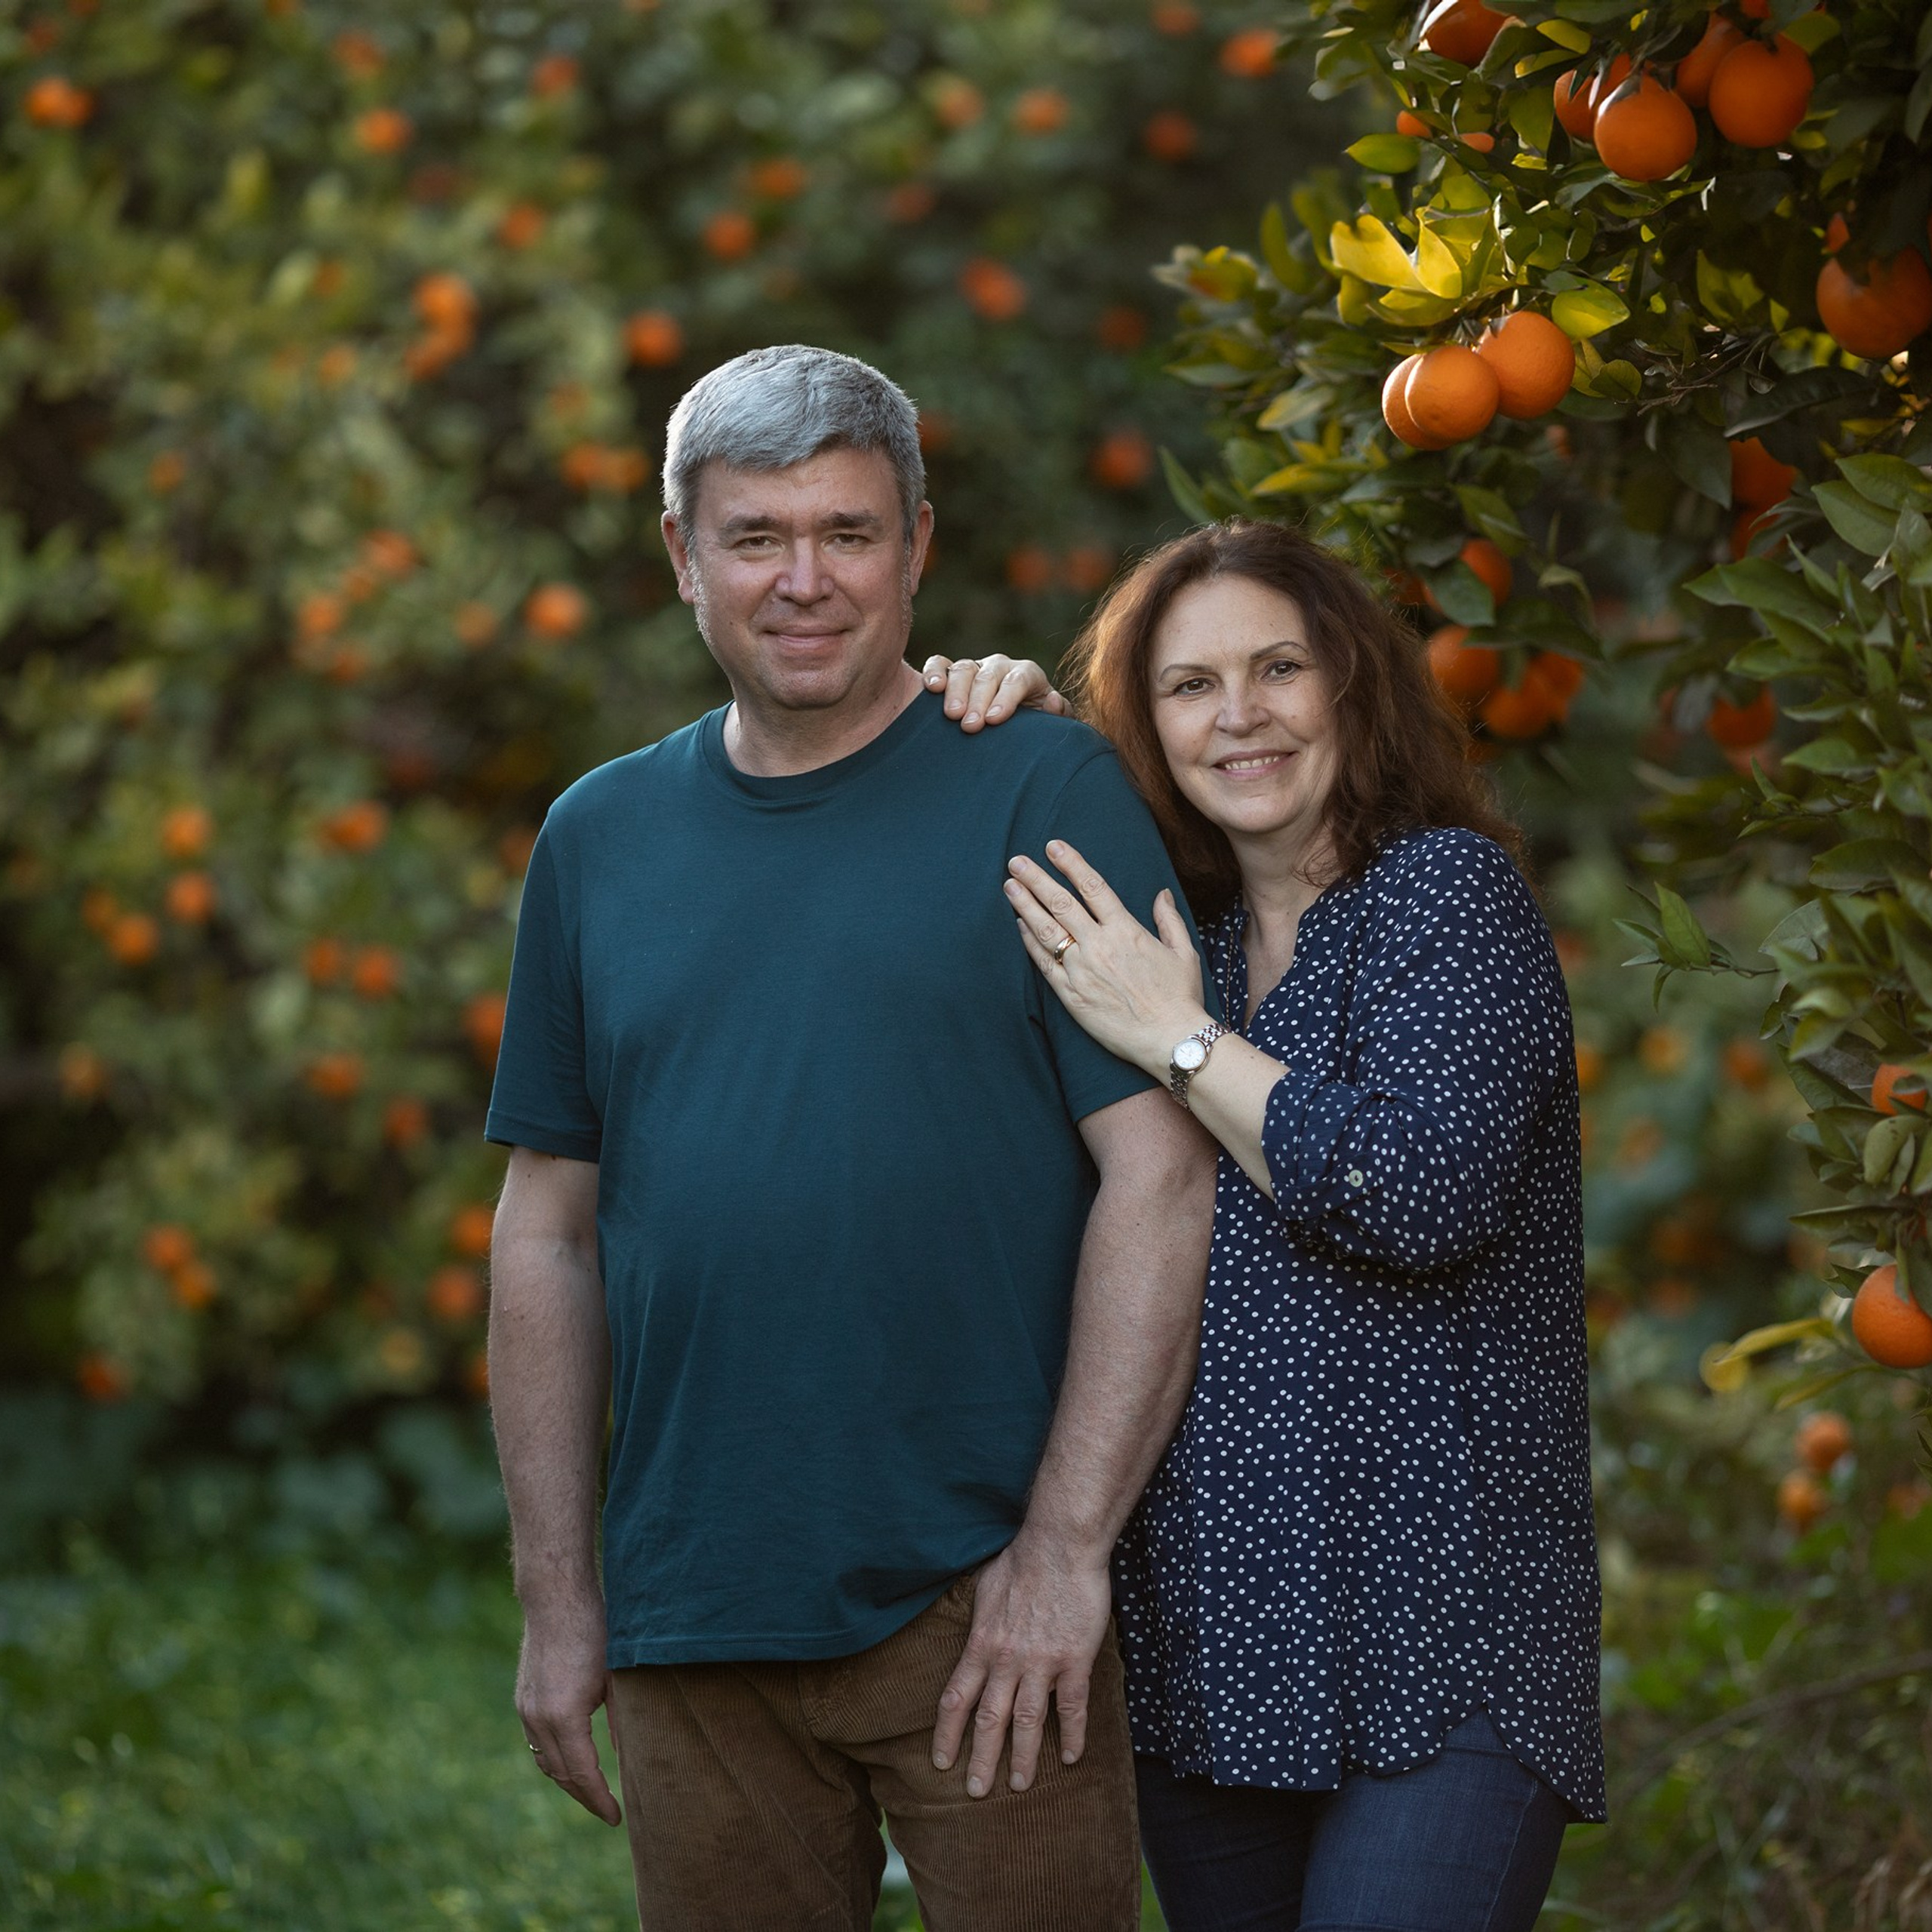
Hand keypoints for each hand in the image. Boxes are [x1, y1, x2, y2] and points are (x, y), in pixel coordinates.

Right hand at [516, 1597, 622, 1825]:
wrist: (556, 1597)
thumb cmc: (595, 1630)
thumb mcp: (618, 1677)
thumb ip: (623, 1719)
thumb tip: (629, 1755)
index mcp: (565, 1717)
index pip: (583, 1774)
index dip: (600, 1799)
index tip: (617, 1817)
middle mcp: (538, 1718)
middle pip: (561, 1775)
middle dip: (585, 1797)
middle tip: (609, 1811)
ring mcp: (526, 1709)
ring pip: (544, 1761)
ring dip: (567, 1780)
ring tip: (593, 1792)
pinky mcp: (523, 1698)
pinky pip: (536, 1742)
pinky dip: (554, 1759)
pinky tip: (572, 1760)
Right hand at [921, 652, 1068, 730]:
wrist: (1012, 734)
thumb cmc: (1032, 730)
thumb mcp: (1050, 727)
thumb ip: (1058, 715)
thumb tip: (1052, 701)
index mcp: (1027, 676)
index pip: (1019, 679)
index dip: (1007, 697)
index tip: (994, 720)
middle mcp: (1000, 668)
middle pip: (989, 675)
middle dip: (979, 700)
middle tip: (970, 726)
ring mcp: (975, 669)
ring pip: (964, 669)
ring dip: (956, 691)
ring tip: (951, 715)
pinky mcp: (951, 674)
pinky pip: (939, 664)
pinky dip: (934, 672)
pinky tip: (931, 688)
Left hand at [931, 1539, 1111, 1796]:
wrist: (1060, 1545)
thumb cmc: (1021, 1560)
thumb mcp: (983, 1588)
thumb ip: (976, 1619)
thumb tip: (970, 1635)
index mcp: (982, 1644)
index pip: (956, 1699)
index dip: (947, 1734)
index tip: (941, 1761)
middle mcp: (1007, 1661)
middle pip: (989, 1721)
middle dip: (981, 1760)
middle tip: (976, 1792)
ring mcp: (1042, 1664)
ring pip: (1028, 1722)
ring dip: (1022, 1758)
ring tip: (1018, 1785)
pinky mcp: (1075, 1661)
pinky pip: (1072, 1707)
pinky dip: (1072, 1735)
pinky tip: (1069, 1757)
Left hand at [1006, 840, 1208, 1072]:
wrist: (1170, 1039)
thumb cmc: (1181, 997)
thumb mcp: (1184, 953)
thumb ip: (1169, 919)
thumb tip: (1161, 893)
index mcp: (1126, 930)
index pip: (1092, 886)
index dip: (1070, 863)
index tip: (1053, 846)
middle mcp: (1099, 946)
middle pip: (1060, 903)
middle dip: (1036, 878)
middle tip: (1016, 861)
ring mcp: (1081, 971)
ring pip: (1046, 930)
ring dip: (1025, 905)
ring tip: (1009, 885)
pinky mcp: (1071, 996)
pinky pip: (1044, 964)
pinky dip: (1030, 942)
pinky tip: (1019, 925)